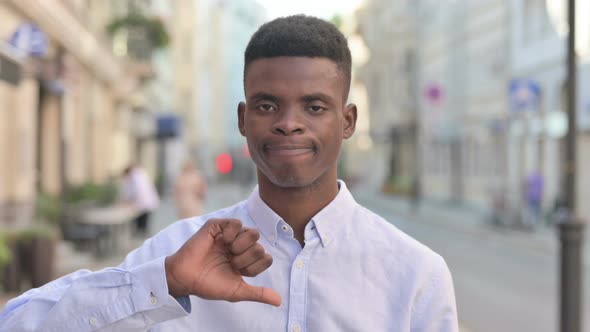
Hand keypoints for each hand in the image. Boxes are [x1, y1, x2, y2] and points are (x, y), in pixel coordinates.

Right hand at [165, 218, 280, 306]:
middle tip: (230, 262)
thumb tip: (279, 302)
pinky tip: (221, 241)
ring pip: (252, 233)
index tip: (238, 272)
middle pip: (260, 245)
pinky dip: (231, 234)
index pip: (266, 258)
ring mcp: (230, 235)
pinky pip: (236, 223)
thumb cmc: (209, 285)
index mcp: (246, 260)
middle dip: (245, 259)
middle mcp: (240, 246)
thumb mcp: (237, 291)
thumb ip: (258, 294)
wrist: (186, 279)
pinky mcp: (218, 226)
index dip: (254, 267)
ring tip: (227, 252)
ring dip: (241, 246)